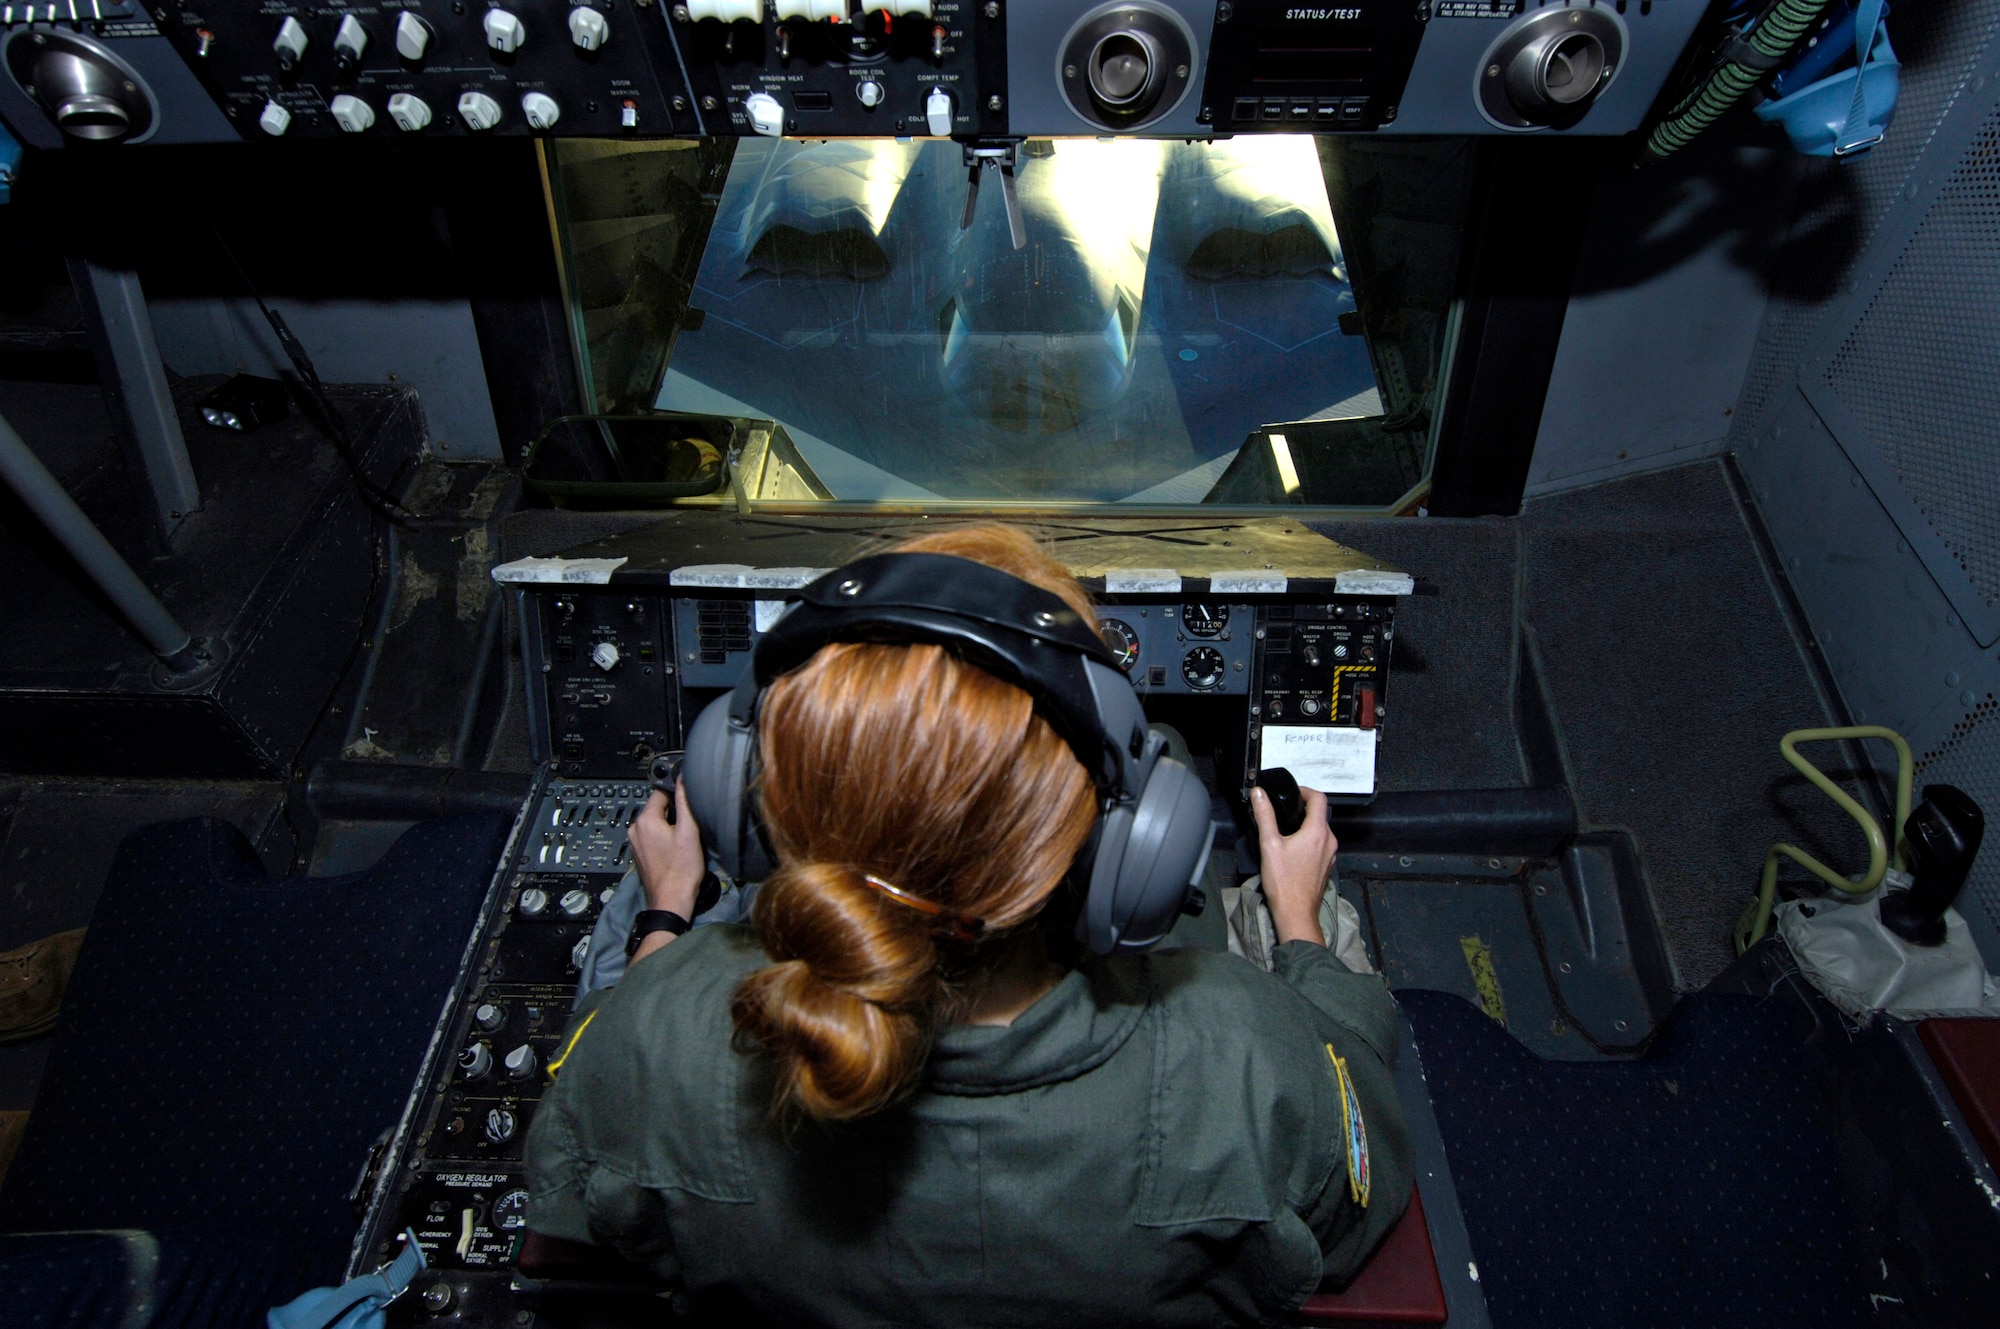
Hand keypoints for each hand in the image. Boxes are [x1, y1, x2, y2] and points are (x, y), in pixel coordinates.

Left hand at [628, 781, 705, 918]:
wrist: (671, 899)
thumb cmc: (681, 870)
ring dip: (669, 826)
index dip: (677, 795)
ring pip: (655, 822)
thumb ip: (684, 802)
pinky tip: (675, 849)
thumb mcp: (688, 831)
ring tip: (683, 840)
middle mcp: (635, 829)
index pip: (660, 792)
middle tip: (689, 827)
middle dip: (674, 812)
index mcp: (645, 820)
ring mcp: (635, 842)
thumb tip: (682, 779)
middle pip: (657, 807)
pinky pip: (652, 836)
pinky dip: (663, 838)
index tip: (689, 805)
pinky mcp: (639, 853)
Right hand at [1251, 784, 1337, 946]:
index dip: (1305, 791)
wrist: (1295, 912)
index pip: (1318, 798)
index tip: (1293, 793)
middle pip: (1320, 814)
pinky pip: (1321, 846)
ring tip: (1287, 831)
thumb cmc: (1284, 883)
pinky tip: (1294, 850)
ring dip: (1307, 826)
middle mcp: (1329, 842)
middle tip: (1285, 811)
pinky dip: (1310, 841)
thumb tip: (1259, 795)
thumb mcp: (1269, 844)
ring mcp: (1330, 855)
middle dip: (1303, 809)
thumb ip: (1265, 816)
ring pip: (1321, 831)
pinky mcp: (1327, 866)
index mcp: (1317, 832)